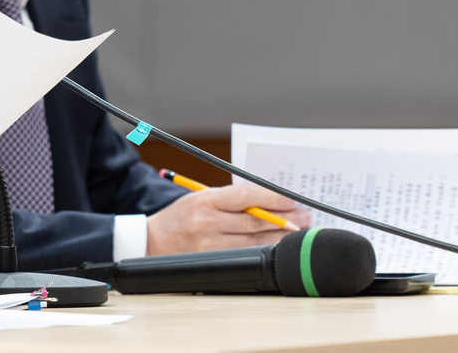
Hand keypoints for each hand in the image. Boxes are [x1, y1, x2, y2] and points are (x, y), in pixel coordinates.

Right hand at [147, 183, 310, 254]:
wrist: (152, 242)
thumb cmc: (180, 217)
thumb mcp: (200, 199)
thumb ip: (231, 200)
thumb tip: (270, 204)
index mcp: (205, 200)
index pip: (246, 196)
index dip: (273, 197)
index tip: (292, 200)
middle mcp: (208, 222)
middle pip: (256, 220)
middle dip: (286, 219)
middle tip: (305, 217)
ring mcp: (211, 245)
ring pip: (256, 241)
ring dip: (281, 237)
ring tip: (298, 232)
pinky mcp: (214, 262)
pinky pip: (247, 255)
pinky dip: (266, 251)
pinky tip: (278, 248)